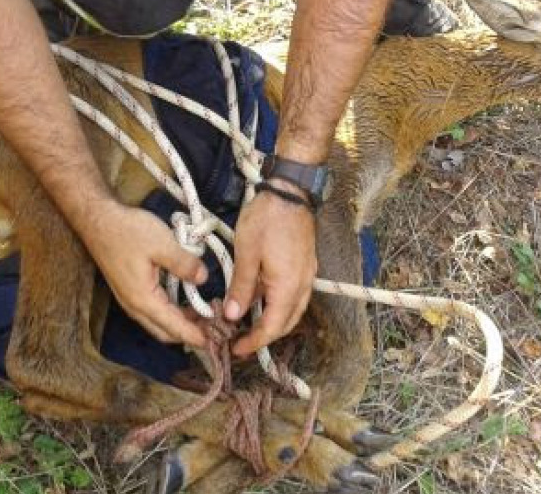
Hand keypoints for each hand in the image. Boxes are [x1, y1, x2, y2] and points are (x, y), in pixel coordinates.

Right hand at [83, 201, 208, 346]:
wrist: (99, 220)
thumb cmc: (126, 231)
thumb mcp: (162, 244)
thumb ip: (185, 265)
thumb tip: (203, 279)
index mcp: (143, 300)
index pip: (174, 328)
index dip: (195, 336)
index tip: (214, 343)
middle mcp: (134, 306)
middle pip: (165, 332)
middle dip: (190, 333)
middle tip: (214, 328)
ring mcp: (130, 299)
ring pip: (159, 322)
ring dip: (181, 322)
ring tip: (205, 315)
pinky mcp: (130, 290)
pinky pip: (154, 310)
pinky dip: (172, 311)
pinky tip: (186, 301)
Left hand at [225, 181, 317, 356]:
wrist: (291, 191)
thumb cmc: (267, 219)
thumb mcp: (246, 253)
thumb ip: (241, 288)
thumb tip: (232, 316)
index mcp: (288, 286)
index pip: (273, 327)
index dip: (255, 341)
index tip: (236, 349)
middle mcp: (302, 285)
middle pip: (287, 323)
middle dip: (265, 336)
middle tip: (241, 341)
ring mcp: (307, 275)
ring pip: (293, 310)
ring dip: (273, 321)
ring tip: (249, 324)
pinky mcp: (306, 265)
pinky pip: (295, 295)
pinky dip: (279, 305)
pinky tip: (262, 300)